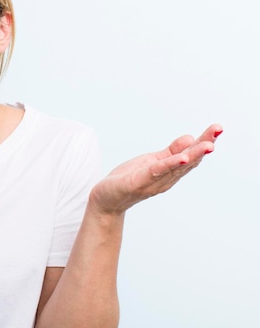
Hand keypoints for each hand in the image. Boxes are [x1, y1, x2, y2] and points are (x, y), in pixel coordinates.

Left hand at [89, 124, 222, 215]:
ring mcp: (153, 182)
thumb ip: (170, 152)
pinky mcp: (137, 183)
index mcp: (170, 171)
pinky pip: (155, 172)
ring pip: (176, 166)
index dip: (204, 141)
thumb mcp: (152, 161)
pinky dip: (169, 164)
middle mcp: (166, 178)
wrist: (107, 199)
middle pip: (188, 160)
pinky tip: (180, 158)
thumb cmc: (129, 179)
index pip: (191, 155)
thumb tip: (190, 138)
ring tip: (208, 144)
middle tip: (219, 130)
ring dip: (193, 155)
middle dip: (204, 145)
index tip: (218, 128)